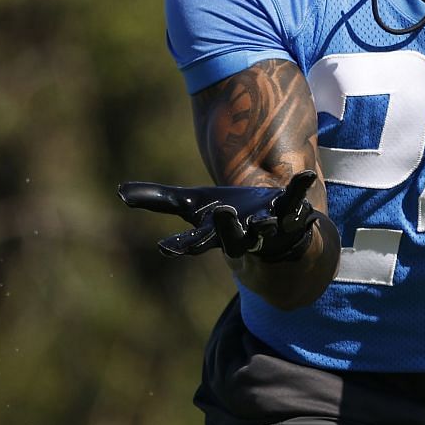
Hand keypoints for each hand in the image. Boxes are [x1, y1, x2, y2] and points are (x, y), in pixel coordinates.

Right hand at [117, 170, 319, 261]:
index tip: (167, 249)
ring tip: (266, 222)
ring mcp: (269, 228)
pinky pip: (297, 202)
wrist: (273, 237)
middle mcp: (243, 237)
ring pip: (266, 228)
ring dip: (266, 225)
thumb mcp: (191, 205)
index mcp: (216, 236)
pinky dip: (300, 190)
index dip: (181, 245)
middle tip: (220, 215)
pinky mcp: (291, 215)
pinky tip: (305, 175)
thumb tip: (119, 192)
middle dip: (227, 229)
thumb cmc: (227, 218)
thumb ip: (159, 199)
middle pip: (232, 237)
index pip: (195, 242)